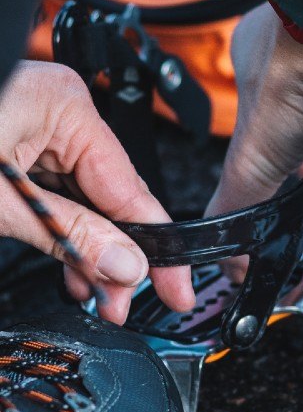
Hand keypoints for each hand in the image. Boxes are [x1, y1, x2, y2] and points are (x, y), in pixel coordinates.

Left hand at [0, 60, 194, 323]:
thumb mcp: (1, 203)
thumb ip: (72, 235)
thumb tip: (125, 265)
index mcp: (66, 108)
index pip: (131, 189)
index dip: (157, 246)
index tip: (176, 286)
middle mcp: (58, 110)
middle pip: (109, 197)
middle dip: (116, 256)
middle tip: (122, 304)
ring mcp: (37, 125)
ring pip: (83, 199)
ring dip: (89, 250)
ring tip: (94, 295)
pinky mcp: (16, 141)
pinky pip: (56, 192)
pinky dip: (62, 231)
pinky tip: (71, 266)